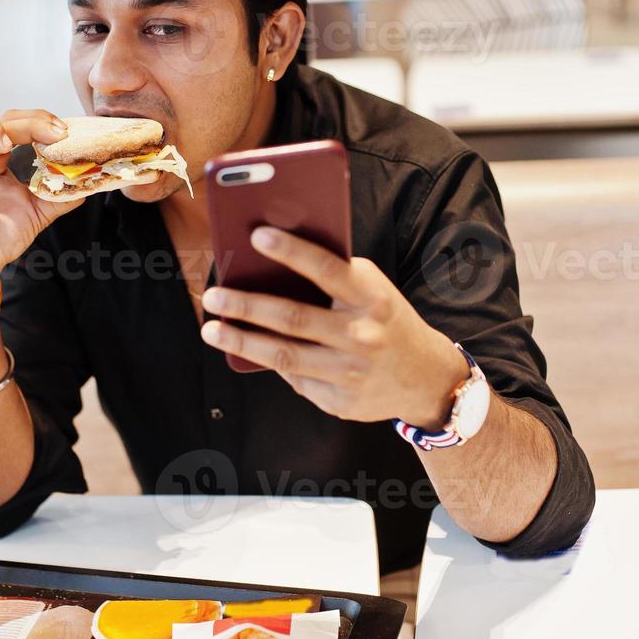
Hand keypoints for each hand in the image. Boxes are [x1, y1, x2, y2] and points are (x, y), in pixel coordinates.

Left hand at [200, 227, 468, 426]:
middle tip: (213, 297)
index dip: (291, 252)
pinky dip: (270, 364)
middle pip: (293, 318)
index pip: (328, 269)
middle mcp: (363, 336)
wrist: (426, 378)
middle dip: (246, 306)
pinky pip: (295, 380)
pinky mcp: (340, 402)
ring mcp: (351, 373)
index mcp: (373, 299)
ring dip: (242, 342)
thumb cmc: (387, 320)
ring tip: (212, 329)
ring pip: (284, 356)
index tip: (256, 235)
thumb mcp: (374, 291)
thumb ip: (335, 278)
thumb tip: (272, 265)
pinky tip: (249, 351)